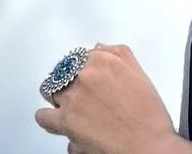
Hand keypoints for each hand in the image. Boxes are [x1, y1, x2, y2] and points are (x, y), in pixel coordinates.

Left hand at [35, 43, 176, 153]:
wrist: (147, 145)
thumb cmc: (148, 116)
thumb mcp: (141, 76)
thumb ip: (120, 55)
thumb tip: (99, 48)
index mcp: (106, 60)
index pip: (81, 56)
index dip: (84, 69)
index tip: (88, 78)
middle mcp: (86, 75)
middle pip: (63, 72)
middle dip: (69, 82)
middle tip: (81, 95)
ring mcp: (73, 97)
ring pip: (50, 91)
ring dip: (59, 98)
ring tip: (71, 108)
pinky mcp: (64, 120)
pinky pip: (42, 116)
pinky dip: (48, 119)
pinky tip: (58, 122)